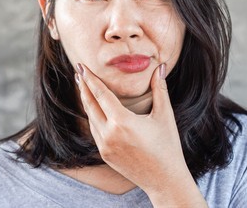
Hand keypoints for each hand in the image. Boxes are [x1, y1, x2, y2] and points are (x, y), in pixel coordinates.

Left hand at [75, 63, 206, 206]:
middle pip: (90, 105)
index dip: (90, 79)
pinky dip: (92, 117)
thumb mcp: (164, 115)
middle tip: (79, 72)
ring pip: (90, 118)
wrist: (164, 179)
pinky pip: (95, 131)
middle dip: (83, 87)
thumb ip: (159, 89)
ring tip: (84, 88)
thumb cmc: (167, 146)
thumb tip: (160, 67)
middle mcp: (109, 134)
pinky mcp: (105, 155)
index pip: (101, 94)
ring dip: (86, 102)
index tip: (82, 67)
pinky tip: (94, 110)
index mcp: (122, 122)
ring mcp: (105, 146)